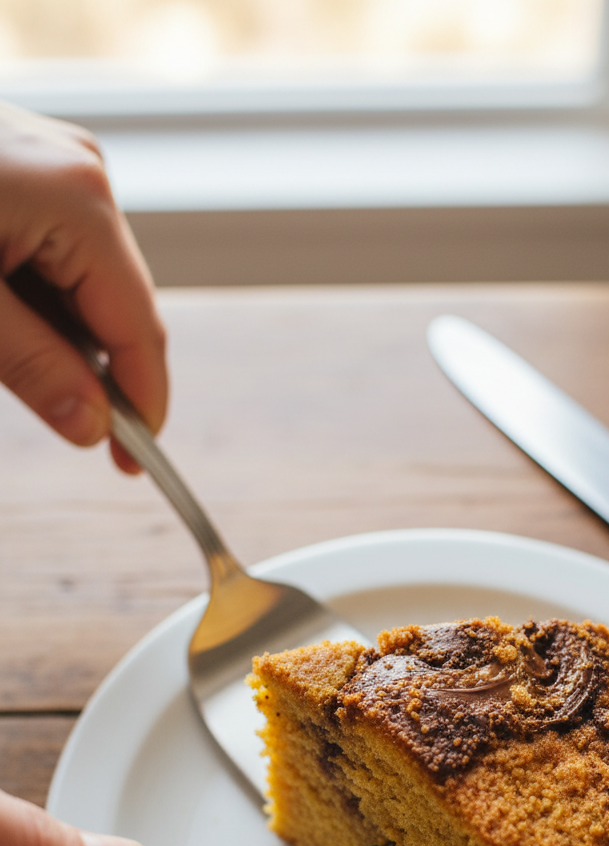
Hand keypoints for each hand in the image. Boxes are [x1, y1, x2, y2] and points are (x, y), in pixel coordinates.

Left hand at [0, 102, 166, 472]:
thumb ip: (35, 369)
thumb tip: (91, 426)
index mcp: (79, 201)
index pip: (138, 326)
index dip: (142, 404)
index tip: (132, 464)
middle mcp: (82, 173)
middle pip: (116, 303)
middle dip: (92, 370)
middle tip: (63, 426)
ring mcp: (55, 164)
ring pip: (85, 282)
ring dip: (56, 335)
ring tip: (5, 348)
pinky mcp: (27, 167)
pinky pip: (56, 251)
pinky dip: (35, 298)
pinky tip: (0, 314)